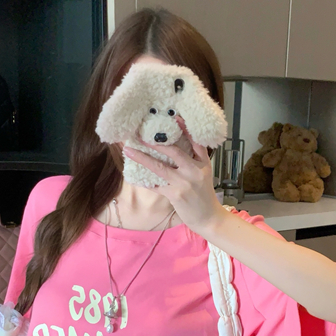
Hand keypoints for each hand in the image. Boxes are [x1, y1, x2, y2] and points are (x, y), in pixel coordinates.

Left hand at [122, 116, 224, 235]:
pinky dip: (143, 180)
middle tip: (140, 133)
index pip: (195, 142)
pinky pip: (155, 185)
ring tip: (128, 150)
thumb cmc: (203, 195)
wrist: (208, 218)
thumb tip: (173, 146)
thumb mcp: (204, 174)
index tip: (174, 117)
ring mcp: (184, 183)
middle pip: (174, 151)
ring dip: (142, 158)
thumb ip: (193, 160)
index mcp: (203, 163)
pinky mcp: (175, 195)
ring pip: (159, 167)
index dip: (185, 129)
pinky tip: (132, 175)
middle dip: (155, 141)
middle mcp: (194, 171)